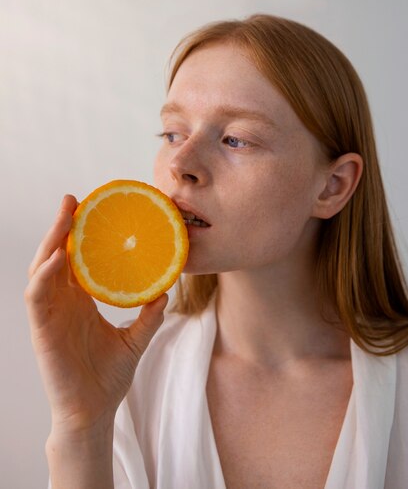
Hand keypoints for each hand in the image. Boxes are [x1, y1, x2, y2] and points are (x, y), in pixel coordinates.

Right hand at [25, 194, 167, 434]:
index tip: (88, 209)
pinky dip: (44, 274)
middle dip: (60, 227)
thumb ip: (148, 316)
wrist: (94, 411)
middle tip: (71, 200)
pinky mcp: (41, 329)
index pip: (74, 259)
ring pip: (41, 268)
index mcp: (79, 301)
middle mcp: (62, 302)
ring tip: (64, 217)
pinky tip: (57, 257)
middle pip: (55, 255)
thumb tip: (165, 291)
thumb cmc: (108, 377)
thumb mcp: (135, 339)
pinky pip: (37, 295)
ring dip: (50, 241)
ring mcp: (49, 314)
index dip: (76, 234)